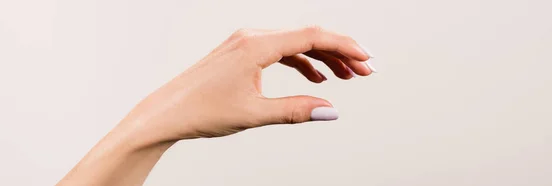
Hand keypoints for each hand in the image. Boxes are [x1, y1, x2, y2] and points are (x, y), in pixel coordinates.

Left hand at [118, 26, 374, 143]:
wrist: (165, 112)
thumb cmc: (200, 109)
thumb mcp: (254, 113)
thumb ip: (295, 111)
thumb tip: (330, 110)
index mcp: (256, 44)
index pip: (312, 37)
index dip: (344, 47)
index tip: (366, 60)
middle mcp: (252, 36)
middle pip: (308, 37)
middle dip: (339, 53)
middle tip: (364, 71)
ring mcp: (245, 43)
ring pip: (295, 44)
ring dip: (322, 59)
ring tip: (345, 76)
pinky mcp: (241, 53)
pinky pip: (280, 51)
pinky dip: (302, 63)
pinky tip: (314, 79)